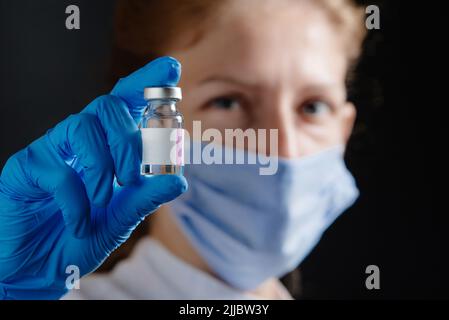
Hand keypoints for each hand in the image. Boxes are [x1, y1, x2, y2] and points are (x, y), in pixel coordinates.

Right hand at [0, 56, 186, 298]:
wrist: (41, 268)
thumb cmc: (81, 236)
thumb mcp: (122, 217)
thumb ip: (147, 197)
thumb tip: (179, 180)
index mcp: (106, 147)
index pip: (126, 103)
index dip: (146, 82)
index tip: (170, 69)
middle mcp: (79, 141)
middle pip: (106, 108)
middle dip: (127, 142)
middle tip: (130, 178)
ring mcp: (51, 151)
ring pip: (80, 127)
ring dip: (100, 168)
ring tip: (101, 201)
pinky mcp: (24, 169)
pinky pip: (55, 169)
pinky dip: (75, 199)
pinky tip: (79, 221)